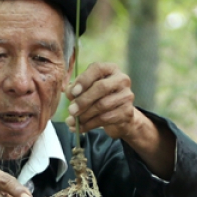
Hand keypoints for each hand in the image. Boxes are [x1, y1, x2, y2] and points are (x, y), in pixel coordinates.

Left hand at [66, 62, 174, 177]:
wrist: (119, 117)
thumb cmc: (99, 98)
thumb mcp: (87, 90)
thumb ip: (77, 89)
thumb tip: (69, 93)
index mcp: (110, 69)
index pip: (97, 68)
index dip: (84, 80)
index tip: (73, 92)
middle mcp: (122, 79)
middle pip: (101, 87)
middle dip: (83, 100)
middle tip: (71, 110)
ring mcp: (127, 96)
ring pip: (103, 105)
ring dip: (84, 115)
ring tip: (72, 121)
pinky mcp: (127, 112)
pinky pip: (106, 118)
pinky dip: (90, 125)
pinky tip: (81, 128)